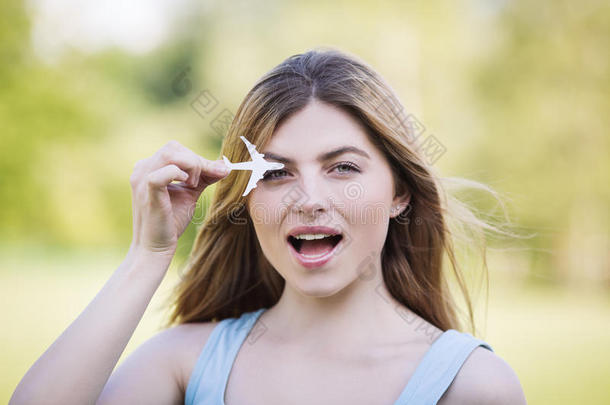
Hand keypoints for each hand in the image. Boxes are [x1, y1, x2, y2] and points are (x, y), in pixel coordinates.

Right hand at [127, 140, 228, 259]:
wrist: (156, 247)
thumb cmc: (171, 220)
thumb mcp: (190, 193)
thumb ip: (205, 177)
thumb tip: (225, 166)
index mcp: (150, 167)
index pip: (176, 149)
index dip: (198, 159)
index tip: (218, 172)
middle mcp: (142, 169)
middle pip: (174, 147)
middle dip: (196, 162)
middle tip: (200, 183)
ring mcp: (142, 179)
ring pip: (171, 154)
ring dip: (191, 167)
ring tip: (192, 186)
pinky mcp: (147, 191)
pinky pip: (166, 171)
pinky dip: (180, 174)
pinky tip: (186, 185)